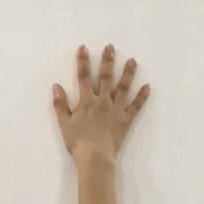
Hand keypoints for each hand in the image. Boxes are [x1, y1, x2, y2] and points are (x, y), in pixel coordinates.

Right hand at [53, 44, 149, 163]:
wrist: (94, 157)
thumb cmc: (78, 141)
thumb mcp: (64, 123)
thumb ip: (60, 104)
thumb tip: (56, 86)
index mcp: (87, 101)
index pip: (84, 77)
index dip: (83, 62)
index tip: (84, 48)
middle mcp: (103, 101)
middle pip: (106, 77)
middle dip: (108, 61)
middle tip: (111, 47)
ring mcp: (116, 109)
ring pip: (123, 88)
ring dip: (128, 73)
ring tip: (133, 61)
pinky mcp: (126, 119)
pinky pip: (136, 107)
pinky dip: (142, 97)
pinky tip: (147, 86)